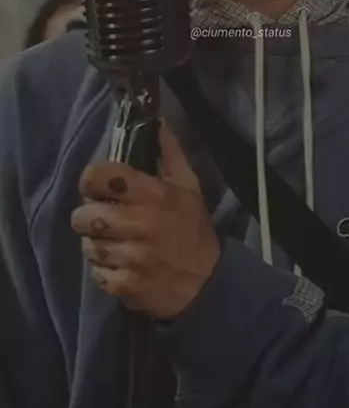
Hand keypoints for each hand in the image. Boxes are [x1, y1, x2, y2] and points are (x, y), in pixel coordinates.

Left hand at [71, 122, 220, 319]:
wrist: (207, 283)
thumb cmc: (192, 228)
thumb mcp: (188, 186)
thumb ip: (169, 153)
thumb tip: (157, 122)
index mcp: (152, 194)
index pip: (99, 176)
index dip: (92, 180)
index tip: (98, 187)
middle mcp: (139, 224)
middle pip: (84, 215)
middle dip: (88, 216)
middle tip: (103, 218)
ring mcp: (131, 257)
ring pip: (88, 246)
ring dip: (97, 244)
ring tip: (114, 243)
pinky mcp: (125, 285)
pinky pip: (96, 273)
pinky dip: (105, 271)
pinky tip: (121, 265)